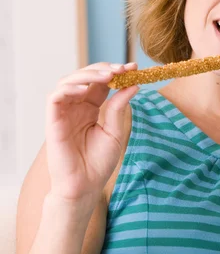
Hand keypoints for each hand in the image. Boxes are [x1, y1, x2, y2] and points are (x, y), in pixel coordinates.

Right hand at [45, 62, 138, 205]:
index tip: (133, 68)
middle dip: (103, 69)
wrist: (85, 186)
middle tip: (121, 68)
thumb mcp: (115, 131)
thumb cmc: (98, 163)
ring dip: (87, 74)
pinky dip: (68, 89)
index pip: (101, 82)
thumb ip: (119, 108)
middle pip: (84, 76)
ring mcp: (63, 112)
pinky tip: (85, 90)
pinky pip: (55, 97)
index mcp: (91, 107)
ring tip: (108, 76)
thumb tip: (133, 85)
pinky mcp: (52, 121)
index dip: (115, 72)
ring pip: (68, 81)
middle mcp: (76, 106)